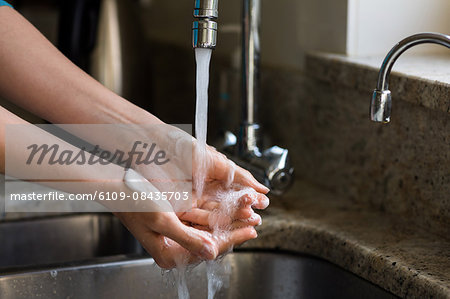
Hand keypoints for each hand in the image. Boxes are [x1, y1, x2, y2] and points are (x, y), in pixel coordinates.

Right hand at [114, 211, 257, 268]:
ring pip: (209, 229)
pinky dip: (216, 213)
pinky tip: (229, 207)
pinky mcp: (176, 222)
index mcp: (169, 254)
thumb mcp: (162, 220)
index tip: (251, 230)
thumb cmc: (134, 202)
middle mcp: (174, 247)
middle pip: (211, 240)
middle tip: (254, 220)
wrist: (116, 186)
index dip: (232, 238)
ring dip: (228, 220)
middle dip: (234, 228)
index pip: (209, 248)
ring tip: (247, 213)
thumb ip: (188, 238)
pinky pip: (201, 219)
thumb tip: (211, 253)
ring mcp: (176, 234)